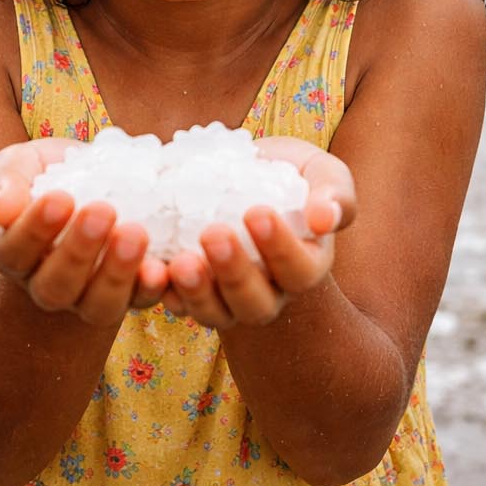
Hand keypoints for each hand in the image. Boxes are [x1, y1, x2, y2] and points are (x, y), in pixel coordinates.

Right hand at [0, 139, 168, 324]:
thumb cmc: (54, 173)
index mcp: (15, 253)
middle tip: (102, 210)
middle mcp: (49, 285)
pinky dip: (151, 287)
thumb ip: (5, 181)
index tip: (59, 198)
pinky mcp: (131, 296)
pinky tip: (161, 264)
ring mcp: (90, 296)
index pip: (14, 252)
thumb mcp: (23, 164)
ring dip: (117, 273)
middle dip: (78, 252)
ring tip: (136, 233)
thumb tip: (1, 209)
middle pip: (55, 287)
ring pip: (98, 305)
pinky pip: (140, 302)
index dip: (34, 230)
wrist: (102, 183)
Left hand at [161, 136, 356, 328]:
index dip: (281, 249)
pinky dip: (162, 291)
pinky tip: (150, 267)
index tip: (257, 212)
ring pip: (216, 314)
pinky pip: (177, 304)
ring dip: (197, 292)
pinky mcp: (191, 294)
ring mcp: (227, 299)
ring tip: (179, 261)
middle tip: (213, 234)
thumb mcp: (320, 171)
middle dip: (234, 274)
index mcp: (306, 265)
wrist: (240, 175)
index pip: (300, 271)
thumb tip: (326, 219)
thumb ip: (335, 193)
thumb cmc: (288, 173)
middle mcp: (269, 292)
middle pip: (256, 304)